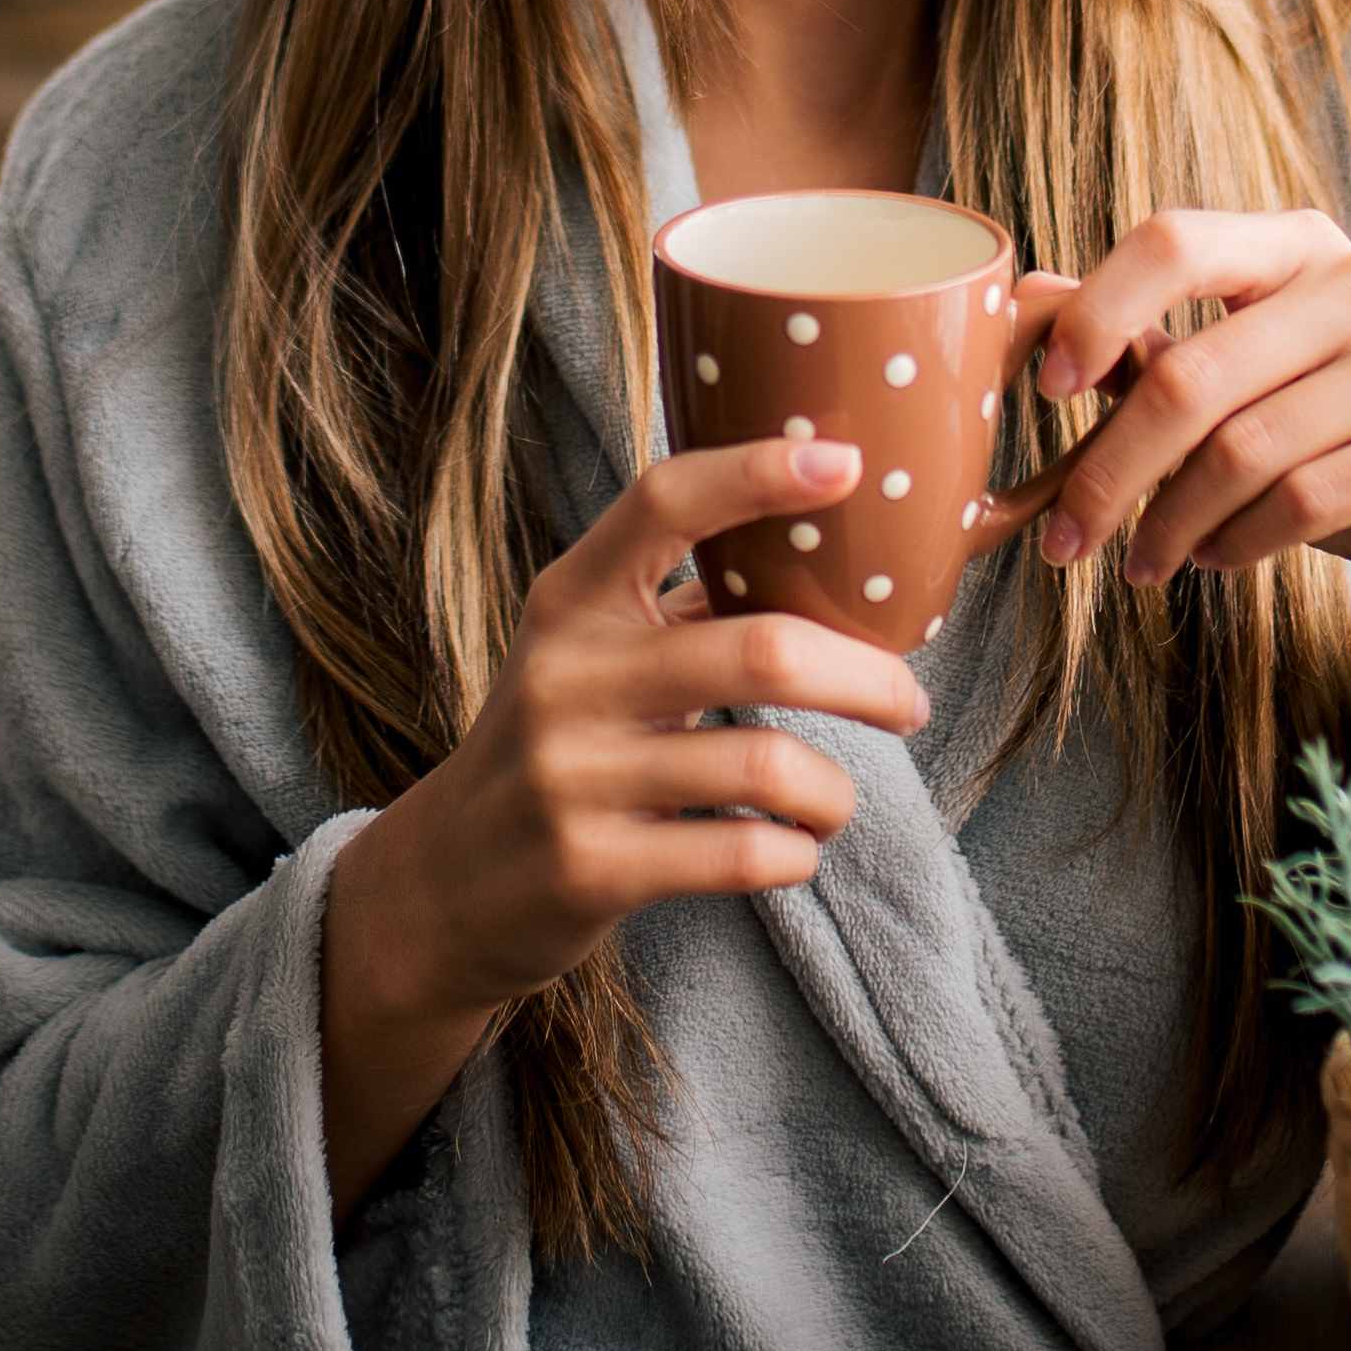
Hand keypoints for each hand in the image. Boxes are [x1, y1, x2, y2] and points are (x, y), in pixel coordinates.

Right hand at [317, 430, 928, 1206]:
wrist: (443, 888)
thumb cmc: (555, 749)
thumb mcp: (587, 657)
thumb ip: (685, 608)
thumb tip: (831, 551)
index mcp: (571, 601)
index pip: (663, 503)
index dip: (758, 474)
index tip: (847, 462)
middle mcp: (563, 676)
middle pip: (761, 652)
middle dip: (865, 678)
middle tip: (907, 702)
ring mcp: (571, 776)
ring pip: (765, 766)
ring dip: (832, 790)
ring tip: (833, 799)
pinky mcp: (589, 869)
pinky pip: (742, 855)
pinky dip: (795, 852)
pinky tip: (790, 848)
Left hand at [1013, 209, 1350, 595]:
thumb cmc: (1337, 444)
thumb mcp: (1246, 388)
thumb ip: (1154, 348)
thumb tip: (1031, 306)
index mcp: (1301, 246)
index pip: (1175, 241)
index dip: (1097, 310)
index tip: (1048, 386)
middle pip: (1192, 374)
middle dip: (1109, 471)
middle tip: (1064, 543)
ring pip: (1241, 452)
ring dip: (1169, 523)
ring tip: (1144, 561)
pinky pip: (1303, 501)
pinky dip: (1237, 543)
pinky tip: (1217, 559)